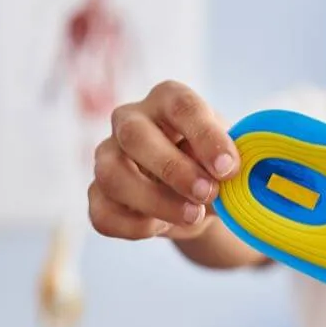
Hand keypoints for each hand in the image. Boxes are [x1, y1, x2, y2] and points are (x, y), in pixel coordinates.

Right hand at [89, 81, 239, 240]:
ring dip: (154, 201)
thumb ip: (225, 163)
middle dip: (173, 168)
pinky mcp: (97, 194)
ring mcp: (108, 156)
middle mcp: (130, 121)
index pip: (181, 105)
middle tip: (208, 193)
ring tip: (191, 215)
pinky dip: (135, 226)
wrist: (196, 197)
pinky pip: (103, 214)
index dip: (205, 136)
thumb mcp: (226, 159)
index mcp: (167, 100)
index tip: (228, 167)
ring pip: (112, 176)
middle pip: (135, 135)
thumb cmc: (212, 165)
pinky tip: (161, 226)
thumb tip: (227, 172)